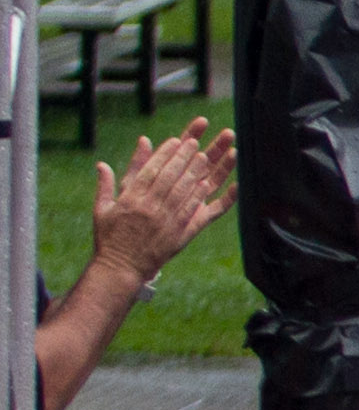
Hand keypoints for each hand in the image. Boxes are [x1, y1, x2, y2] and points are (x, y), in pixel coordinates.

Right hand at [91, 118, 232, 286]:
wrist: (120, 268)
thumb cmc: (109, 238)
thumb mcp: (102, 210)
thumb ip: (105, 185)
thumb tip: (101, 164)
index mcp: (130, 199)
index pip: (150, 170)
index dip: (164, 154)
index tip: (175, 140)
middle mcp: (149, 207)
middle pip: (169, 177)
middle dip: (183, 157)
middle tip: (194, 143)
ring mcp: (165, 220)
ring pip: (182, 191)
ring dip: (194, 173)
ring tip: (204, 157)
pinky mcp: (177, 234)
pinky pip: (190, 211)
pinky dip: (198, 196)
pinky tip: (206, 184)